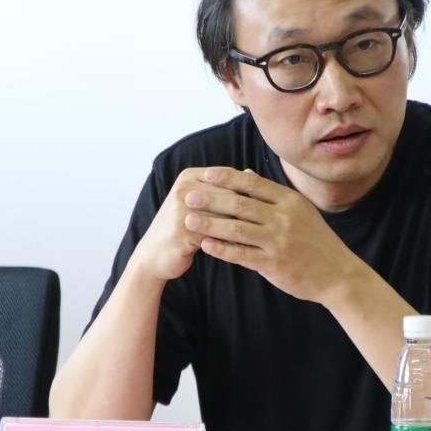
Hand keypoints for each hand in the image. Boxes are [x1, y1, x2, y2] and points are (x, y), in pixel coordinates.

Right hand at [129, 168, 265, 282]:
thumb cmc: (182, 229)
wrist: (153, 256)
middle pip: (229, 194)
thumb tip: (252, 174)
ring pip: (225, 214)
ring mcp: (182, 209)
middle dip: (253, 208)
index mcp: (190, 176)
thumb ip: (223, 190)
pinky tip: (252, 249)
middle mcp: (185, 188)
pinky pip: (218, 235)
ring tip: (267, 234)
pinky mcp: (182, 230)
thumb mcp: (202, 204)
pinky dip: (235, 242)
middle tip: (277, 219)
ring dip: (248, 226)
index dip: (252, 190)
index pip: (228, 177)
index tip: (274, 201)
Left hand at [182, 167, 359, 303]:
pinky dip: (222, 249)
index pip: (253, 184)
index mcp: (290, 201)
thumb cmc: (315, 240)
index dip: (227, 178)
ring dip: (210, 224)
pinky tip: (205, 245)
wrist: (337, 274)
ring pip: (236, 229)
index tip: (205, 174)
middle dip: (211, 199)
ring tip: (188, 220)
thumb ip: (271, 194)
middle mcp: (284, 218)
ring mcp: (278, 242)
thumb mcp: (299, 211)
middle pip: (240, 204)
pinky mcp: (274, 264)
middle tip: (188, 196)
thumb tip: (245, 174)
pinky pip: (241, 255)